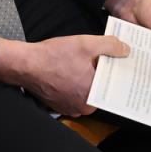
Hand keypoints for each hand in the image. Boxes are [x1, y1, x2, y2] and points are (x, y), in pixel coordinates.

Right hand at [0, 34, 129, 115]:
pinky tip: (67, 69)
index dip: (114, 69)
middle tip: (95, 57)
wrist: (25, 64)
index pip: (111, 83)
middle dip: (98, 72)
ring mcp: (70, 108)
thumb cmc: (54, 56)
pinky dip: (73, 82)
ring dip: (85, 77)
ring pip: (86, 90)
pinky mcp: (59, 105)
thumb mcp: (86, 44)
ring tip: (79, 61)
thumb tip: (125, 50)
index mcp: (93, 96)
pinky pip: (73, 93)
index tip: (116, 59)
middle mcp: (83, 107)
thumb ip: (110, 46)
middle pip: (99, 87)